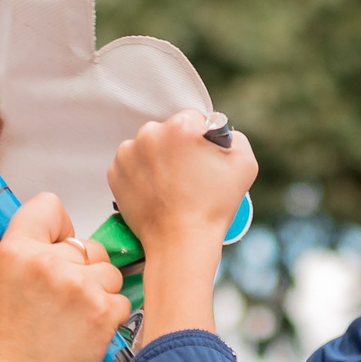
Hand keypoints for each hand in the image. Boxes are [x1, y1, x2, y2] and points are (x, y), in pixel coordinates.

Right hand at [0, 192, 130, 361]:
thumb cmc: (5, 344)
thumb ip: (26, 254)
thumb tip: (56, 241)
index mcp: (16, 251)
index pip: (48, 206)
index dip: (58, 227)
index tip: (59, 242)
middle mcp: (49, 263)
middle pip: (86, 245)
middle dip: (81, 267)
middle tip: (61, 298)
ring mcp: (79, 286)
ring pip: (108, 272)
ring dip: (99, 291)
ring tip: (73, 316)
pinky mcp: (103, 311)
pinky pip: (120, 299)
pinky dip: (109, 315)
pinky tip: (85, 330)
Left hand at [108, 109, 257, 262]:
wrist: (181, 242)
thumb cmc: (213, 207)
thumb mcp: (244, 164)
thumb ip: (236, 137)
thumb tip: (218, 133)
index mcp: (181, 126)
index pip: (193, 119)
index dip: (201, 140)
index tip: (201, 160)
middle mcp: (150, 133)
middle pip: (168, 131)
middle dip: (177, 148)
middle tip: (187, 177)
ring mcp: (128, 153)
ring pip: (148, 147)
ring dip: (157, 159)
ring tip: (170, 187)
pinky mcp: (115, 172)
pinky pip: (132, 164)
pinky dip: (141, 174)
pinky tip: (156, 192)